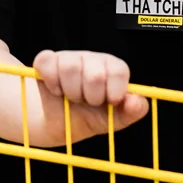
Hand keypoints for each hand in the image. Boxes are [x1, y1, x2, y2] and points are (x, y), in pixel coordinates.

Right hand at [33, 50, 148, 141]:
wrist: (57, 125)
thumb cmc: (88, 117)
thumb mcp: (113, 119)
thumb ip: (131, 111)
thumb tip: (136, 101)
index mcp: (112, 69)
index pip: (119, 70)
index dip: (114, 91)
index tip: (109, 103)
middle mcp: (92, 59)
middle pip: (95, 73)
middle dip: (91, 97)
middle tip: (88, 102)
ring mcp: (69, 57)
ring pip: (70, 67)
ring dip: (70, 92)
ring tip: (72, 98)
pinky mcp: (47, 60)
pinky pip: (48, 63)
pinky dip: (51, 83)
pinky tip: (56, 90)